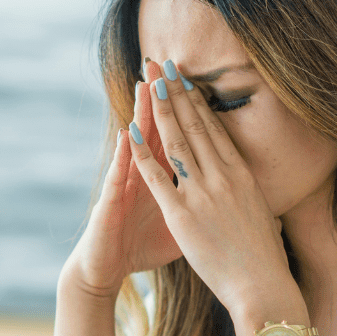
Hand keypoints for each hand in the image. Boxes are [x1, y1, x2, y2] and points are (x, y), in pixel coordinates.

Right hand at [62, 62, 181, 299]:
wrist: (107, 269)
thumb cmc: (140, 249)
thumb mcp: (177, 226)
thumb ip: (196, 205)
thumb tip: (229, 198)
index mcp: (162, 179)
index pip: (176, 138)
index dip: (185, 111)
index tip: (195, 81)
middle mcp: (141, 176)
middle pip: (154, 131)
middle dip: (162, 99)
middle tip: (166, 66)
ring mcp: (124, 187)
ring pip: (134, 146)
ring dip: (140, 115)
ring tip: (145, 86)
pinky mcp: (110, 204)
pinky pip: (118, 178)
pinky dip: (124, 157)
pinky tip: (126, 135)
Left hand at [126, 61, 299, 321]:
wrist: (263, 286)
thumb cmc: (264, 259)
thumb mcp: (261, 214)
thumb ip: (248, 195)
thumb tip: (248, 186)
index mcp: (242, 175)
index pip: (215, 129)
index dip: (197, 101)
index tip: (186, 80)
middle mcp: (223, 177)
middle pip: (195, 125)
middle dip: (178, 92)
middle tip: (164, 64)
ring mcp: (202, 193)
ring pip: (177, 142)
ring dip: (161, 110)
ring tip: (150, 83)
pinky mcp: (182, 214)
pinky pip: (157, 177)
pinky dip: (142, 153)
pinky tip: (130, 132)